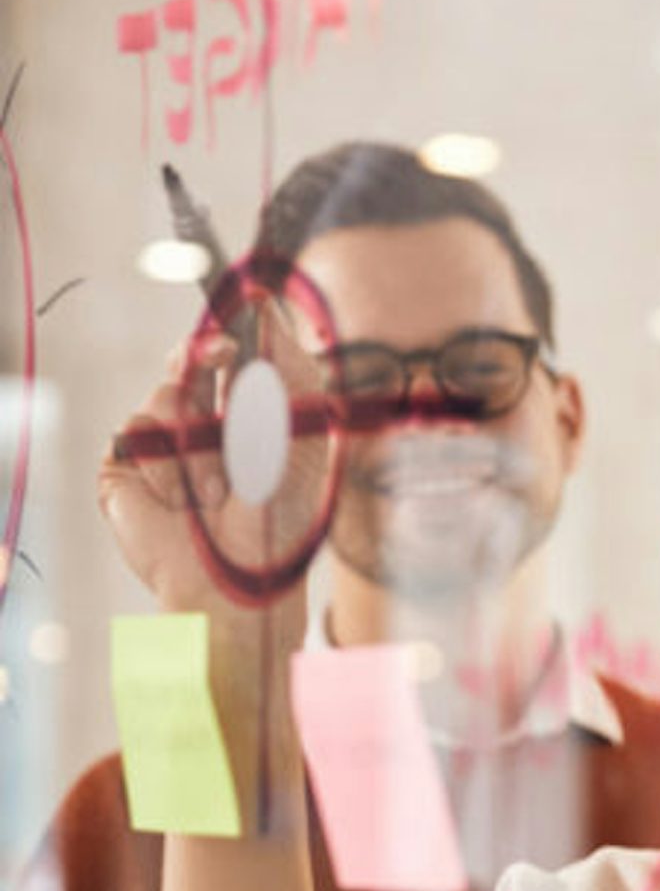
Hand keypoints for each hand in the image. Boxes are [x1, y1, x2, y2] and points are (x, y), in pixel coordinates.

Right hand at [98, 327, 326, 651]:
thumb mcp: (303, 440)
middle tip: (223, 359)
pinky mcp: (126, 466)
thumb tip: (268, 306)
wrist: (241, 583)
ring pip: (166, 395)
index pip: (228, 356)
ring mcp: (161, 444)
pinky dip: (166, 466)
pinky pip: (137, 431)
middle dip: (207, 359)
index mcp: (244, 415)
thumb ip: (291, 372)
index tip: (238, 329)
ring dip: (198, 441)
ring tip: (218, 493)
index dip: (228, 334)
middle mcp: (200, 424)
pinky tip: (184, 505)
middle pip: (189, 361)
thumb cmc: (281, 524)